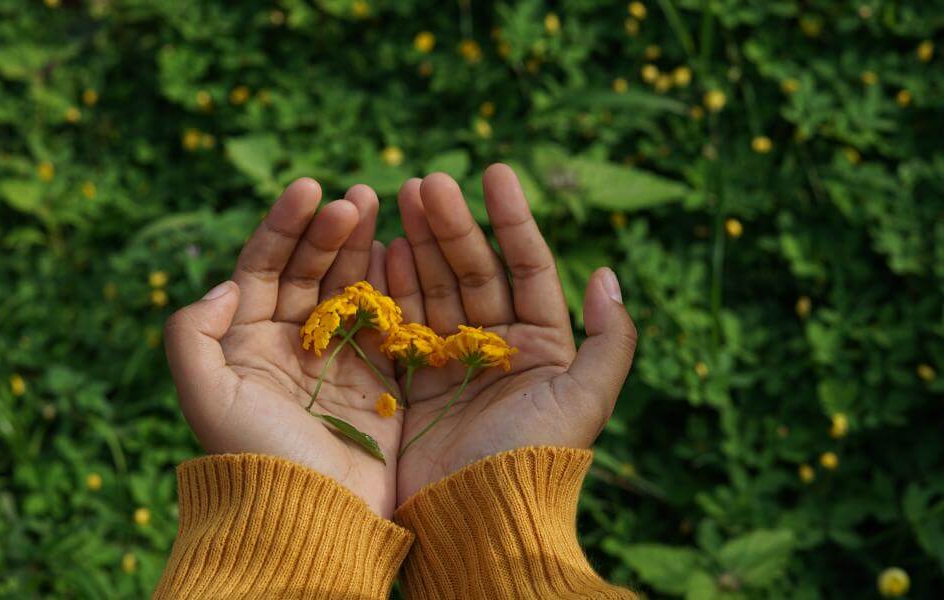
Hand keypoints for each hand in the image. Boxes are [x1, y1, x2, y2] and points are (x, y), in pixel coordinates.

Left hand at [163, 180, 401, 517]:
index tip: (309, 188)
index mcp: (246, 342)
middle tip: (358, 197)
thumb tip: (224, 285)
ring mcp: (337, 359)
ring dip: (362, 246)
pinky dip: (395, 285)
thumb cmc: (254, 455)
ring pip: (349, 287)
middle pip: (309, 270)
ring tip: (379, 206)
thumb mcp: (204, 394)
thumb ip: (191, 333)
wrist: (311, 515)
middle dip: (329, 230)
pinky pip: (387, 320)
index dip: (284, 226)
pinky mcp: (378, 380)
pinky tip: (403, 252)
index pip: (262, 267)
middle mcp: (290, 344)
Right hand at [386, 164, 637, 502]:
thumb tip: (607, 273)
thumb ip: (609, 339)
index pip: (527, 266)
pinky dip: (392, 284)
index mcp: (542, 345)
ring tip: (401, 197)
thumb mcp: (587, 398)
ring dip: (419, 243)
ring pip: (436, 288)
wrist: (477, 517)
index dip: (511, 218)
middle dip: (452, 224)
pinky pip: (402, 321)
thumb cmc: (535, 457)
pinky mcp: (412, 381)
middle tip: (426, 181)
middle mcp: (497, 347)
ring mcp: (451, 361)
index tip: (494, 172)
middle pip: (474, 270)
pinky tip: (382, 248)